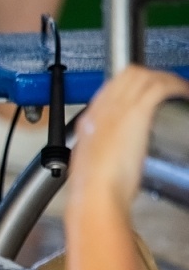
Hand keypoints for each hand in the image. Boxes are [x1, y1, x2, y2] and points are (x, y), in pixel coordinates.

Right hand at [69, 64, 188, 207]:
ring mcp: (119, 109)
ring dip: (165, 79)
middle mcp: (103, 110)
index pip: (111, 88)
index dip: (132, 85)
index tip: (145, 91)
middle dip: (150, 76)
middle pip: (128, 75)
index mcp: (90, 121)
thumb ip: (102, 151)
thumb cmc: (95, 187)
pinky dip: (174, 86)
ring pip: (143, 76)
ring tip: (179, 89)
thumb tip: (115, 151)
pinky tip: (183, 92)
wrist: (96, 194)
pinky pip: (158, 87)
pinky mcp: (136, 114)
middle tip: (166, 86)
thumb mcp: (91, 164)